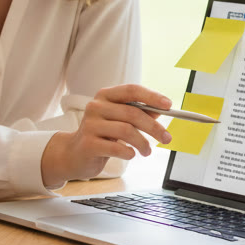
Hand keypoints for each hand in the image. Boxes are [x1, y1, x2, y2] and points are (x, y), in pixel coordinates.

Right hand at [42, 85, 173, 185]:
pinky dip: (129, 153)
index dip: (151, 96)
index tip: (169, 105)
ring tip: (147, 152)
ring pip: (126, 131)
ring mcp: (90, 125)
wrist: (75, 154)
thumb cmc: (101, 135)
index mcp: (105, 96)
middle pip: (132, 113)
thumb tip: (161, 110)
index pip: (131, 90)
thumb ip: (138, 113)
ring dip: (143, 143)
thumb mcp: (119, 120)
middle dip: (154, 128)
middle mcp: (96, 107)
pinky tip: (130, 154)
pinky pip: (117, 148)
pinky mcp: (88, 143)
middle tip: (167, 138)